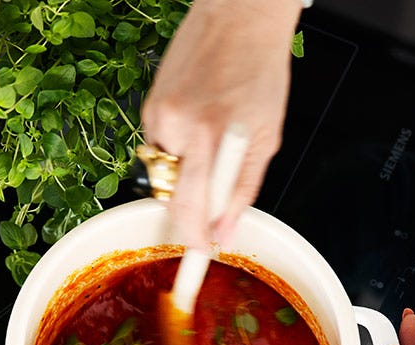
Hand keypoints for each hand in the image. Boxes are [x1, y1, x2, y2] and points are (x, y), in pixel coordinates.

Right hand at [141, 0, 301, 248]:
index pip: (192, 207)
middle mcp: (179, 127)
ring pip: (165, 174)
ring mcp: (159, 115)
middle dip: (189, 213)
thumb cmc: (259, 71)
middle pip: (171, 197)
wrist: (239, 17)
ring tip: (210, 145)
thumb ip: (243, 189)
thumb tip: (226, 230)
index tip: (196, 252)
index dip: (193, 236)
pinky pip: (159, 148)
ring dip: (185, 176)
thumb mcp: (265, 138)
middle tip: (205, 216)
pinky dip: (177, 150)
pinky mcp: (149, 106)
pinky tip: (197, 125)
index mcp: (213, 137)